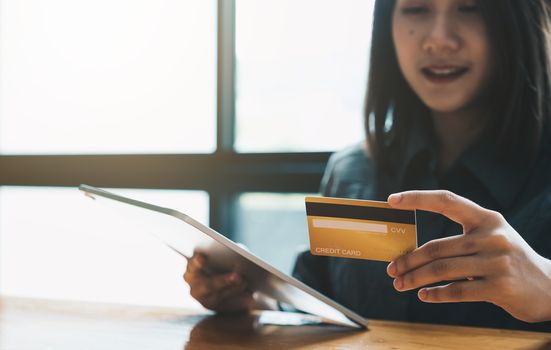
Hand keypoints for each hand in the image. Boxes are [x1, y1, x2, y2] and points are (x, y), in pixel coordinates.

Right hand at [183, 252, 253, 312]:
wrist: (225, 283)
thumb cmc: (222, 263)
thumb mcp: (225, 256)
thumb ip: (228, 252)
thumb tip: (240, 252)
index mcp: (192, 270)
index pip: (192, 266)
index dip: (196, 262)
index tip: (203, 258)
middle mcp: (194, 287)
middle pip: (208, 285)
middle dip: (224, 280)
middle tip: (238, 276)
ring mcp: (203, 300)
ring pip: (218, 296)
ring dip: (234, 290)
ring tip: (246, 284)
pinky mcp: (216, 308)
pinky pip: (228, 306)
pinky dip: (240, 300)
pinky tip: (250, 296)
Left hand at [386, 190, 550, 322]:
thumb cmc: (509, 260)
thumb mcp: (491, 239)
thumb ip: (460, 240)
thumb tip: (414, 253)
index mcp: (487, 219)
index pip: (446, 201)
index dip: (417, 198)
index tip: (392, 199)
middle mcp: (492, 236)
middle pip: (436, 247)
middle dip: (408, 260)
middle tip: (392, 268)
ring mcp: (497, 262)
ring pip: (441, 270)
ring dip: (415, 278)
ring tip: (399, 283)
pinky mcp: (499, 287)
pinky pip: (457, 291)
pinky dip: (436, 294)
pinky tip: (424, 295)